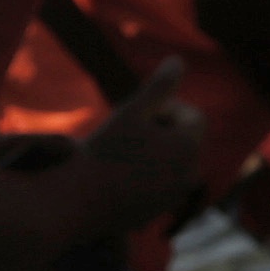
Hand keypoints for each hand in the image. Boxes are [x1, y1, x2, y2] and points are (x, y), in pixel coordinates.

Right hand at [80, 56, 205, 223]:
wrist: (78, 203)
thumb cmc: (103, 152)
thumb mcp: (131, 112)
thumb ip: (159, 86)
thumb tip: (178, 59)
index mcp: (189, 148)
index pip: (192, 115)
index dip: (166, 108)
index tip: (137, 113)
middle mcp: (191, 174)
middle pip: (183, 139)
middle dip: (161, 130)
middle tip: (126, 131)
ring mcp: (176, 196)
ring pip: (171, 161)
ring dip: (153, 151)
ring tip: (119, 151)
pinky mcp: (160, 210)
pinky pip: (160, 183)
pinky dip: (145, 173)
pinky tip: (117, 173)